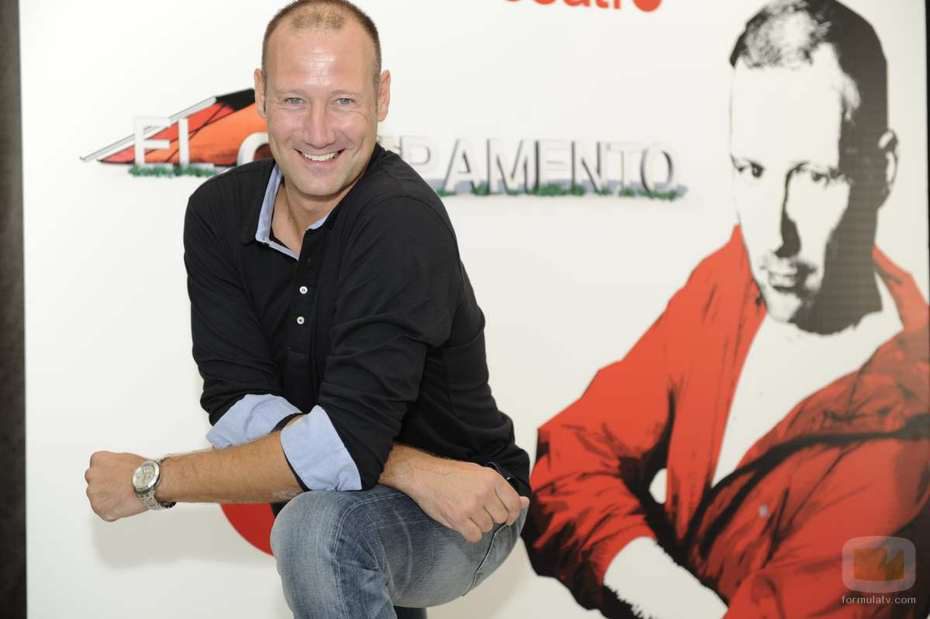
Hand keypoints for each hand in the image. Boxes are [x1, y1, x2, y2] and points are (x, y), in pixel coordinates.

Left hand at [85, 451, 146, 521]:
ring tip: (125, 496)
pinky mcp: (99, 508)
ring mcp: (93, 492)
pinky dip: (113, 512)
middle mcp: (92, 475)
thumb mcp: (126, 458)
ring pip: (97, 499)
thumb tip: (115, 472)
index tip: (116, 478)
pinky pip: (104, 512)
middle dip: (105, 487)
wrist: (150, 483)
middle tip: (120, 488)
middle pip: (94, 483)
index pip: (96, 468)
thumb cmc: (143, 470)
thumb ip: (113, 465)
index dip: (108, 475)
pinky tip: (125, 504)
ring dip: (108, 500)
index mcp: (98, 459)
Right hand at [381, 447, 528, 542]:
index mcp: (492, 478)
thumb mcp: (480, 474)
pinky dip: (470, 533)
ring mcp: (471, 506)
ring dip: (479, 525)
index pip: (514, 504)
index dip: (512, 514)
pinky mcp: (458, 519)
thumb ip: (503, 490)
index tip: (506, 516)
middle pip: (500, 518)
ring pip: (487, 528)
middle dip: (491, 517)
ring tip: (467, 513)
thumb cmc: (451, 474)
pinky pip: (475, 536)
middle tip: (478, 510)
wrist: (424, 475)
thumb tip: (525, 502)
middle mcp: (484, 492)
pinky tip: (463, 523)